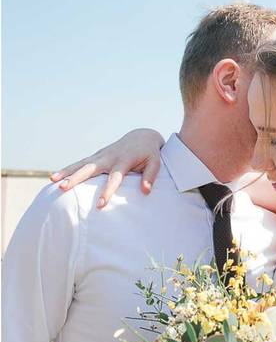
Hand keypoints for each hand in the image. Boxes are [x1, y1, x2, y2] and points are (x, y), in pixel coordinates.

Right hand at [50, 128, 164, 207]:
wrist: (142, 136)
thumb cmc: (150, 153)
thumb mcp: (156, 163)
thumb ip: (150, 176)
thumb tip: (146, 191)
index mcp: (124, 160)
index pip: (114, 178)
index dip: (107, 191)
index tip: (100, 205)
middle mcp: (109, 157)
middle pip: (90, 169)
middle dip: (77, 179)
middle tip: (64, 189)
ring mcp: (101, 156)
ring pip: (81, 164)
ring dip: (67, 172)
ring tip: (53, 182)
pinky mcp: (96, 156)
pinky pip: (80, 163)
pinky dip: (68, 169)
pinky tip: (55, 177)